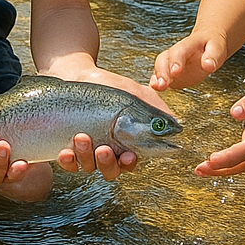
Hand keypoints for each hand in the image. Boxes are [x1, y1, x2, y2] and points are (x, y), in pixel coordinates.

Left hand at [41, 66, 173, 179]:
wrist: (77, 73)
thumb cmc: (108, 84)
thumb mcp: (134, 92)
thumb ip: (154, 108)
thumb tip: (177, 124)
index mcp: (124, 142)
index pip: (130, 162)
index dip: (129, 163)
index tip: (128, 155)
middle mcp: (107, 150)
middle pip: (111, 170)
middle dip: (108, 163)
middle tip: (104, 148)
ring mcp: (86, 150)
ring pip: (89, 167)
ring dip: (86, 156)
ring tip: (82, 136)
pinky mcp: (67, 147)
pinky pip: (68, 164)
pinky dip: (68, 161)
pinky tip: (66, 151)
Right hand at [151, 31, 227, 90]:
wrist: (209, 42)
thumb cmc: (212, 44)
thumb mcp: (217, 48)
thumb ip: (213, 56)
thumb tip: (209, 65)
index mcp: (189, 44)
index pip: (180, 51)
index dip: (176, 61)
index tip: (175, 72)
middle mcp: (177, 51)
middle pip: (165, 58)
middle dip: (162, 71)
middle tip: (163, 84)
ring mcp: (172, 61)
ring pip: (160, 66)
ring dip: (157, 77)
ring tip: (157, 87)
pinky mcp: (171, 72)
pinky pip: (161, 75)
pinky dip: (156, 81)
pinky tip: (156, 88)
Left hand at [195, 85, 244, 177]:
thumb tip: (234, 113)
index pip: (241, 153)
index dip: (226, 158)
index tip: (210, 160)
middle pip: (238, 166)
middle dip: (219, 170)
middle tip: (199, 170)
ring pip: (238, 165)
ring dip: (220, 170)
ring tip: (201, 170)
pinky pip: (237, 158)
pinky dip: (225, 163)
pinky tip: (213, 162)